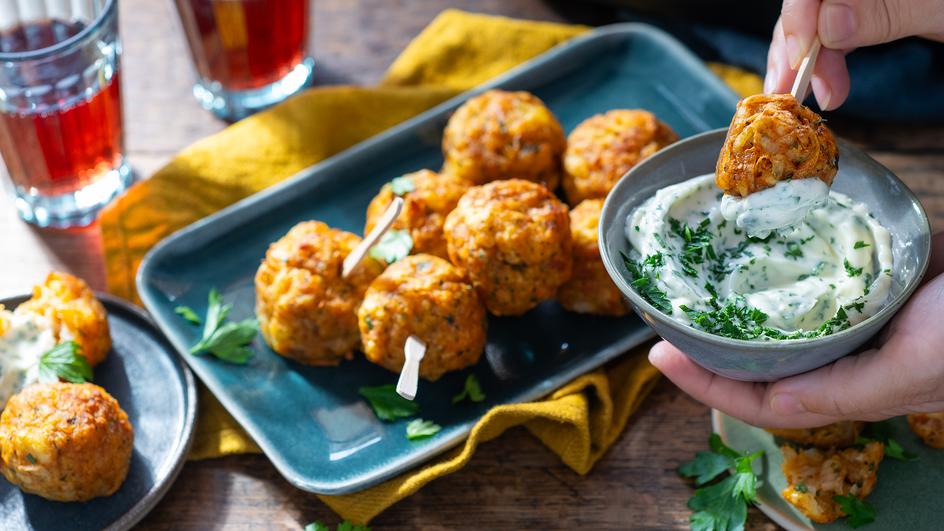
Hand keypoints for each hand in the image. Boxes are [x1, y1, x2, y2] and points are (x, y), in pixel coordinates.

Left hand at [649, 232, 943, 428]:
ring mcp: (864, 314)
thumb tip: (774, 407)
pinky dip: (780, 268)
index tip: (657, 355)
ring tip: (690, 287)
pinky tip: (750, 249)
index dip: (709, 385)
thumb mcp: (915, 369)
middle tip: (664, 318)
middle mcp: (855, 356)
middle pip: (767, 362)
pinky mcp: (876, 276)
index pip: (767, 401)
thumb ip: (846, 393)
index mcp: (861, 387)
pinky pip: (815, 276)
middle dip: (712, 349)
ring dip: (738, 309)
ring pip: (786, 320)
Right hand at [765, 0, 943, 109]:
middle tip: (797, 90)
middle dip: (797, 47)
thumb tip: (829, 26)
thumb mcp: (941, 7)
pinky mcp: (874, 12)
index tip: (798, 60)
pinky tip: (829, 84)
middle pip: (808, 5)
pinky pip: (834, 32)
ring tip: (818, 95)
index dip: (799, 19)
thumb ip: (888, 11)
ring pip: (815, 22)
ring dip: (808, 61)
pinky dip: (825, 60)